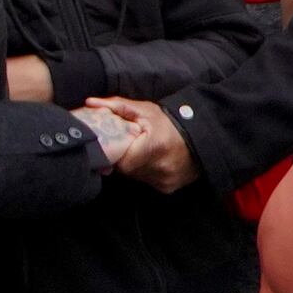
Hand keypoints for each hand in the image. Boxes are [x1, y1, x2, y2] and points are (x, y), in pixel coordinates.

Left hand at [76, 94, 194, 189]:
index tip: (121, 145)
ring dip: (136, 167)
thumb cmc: (169, 122)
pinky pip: (148, 183)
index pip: (122, 161)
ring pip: (137, 178)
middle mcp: (160, 168)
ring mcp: (165, 180)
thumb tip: (90, 103)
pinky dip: (147, 174)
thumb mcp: (144, 110)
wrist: (201, 136)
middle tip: (132, 147)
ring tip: (144, 153)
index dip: (119, 154)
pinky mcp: (169, 188)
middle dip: (126, 159)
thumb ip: (117, 106)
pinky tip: (155, 162)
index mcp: (153, 147)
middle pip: (128, 171)